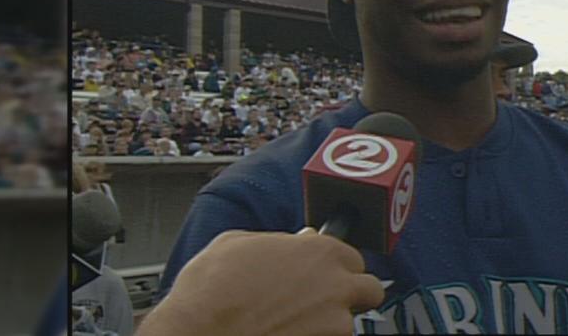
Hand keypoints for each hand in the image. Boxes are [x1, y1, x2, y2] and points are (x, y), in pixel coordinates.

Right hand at [137, 228, 384, 335]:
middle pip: (370, 289)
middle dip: (353, 293)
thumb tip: (294, 242)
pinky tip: (288, 332)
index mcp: (320, 251)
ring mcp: (333, 323)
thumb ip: (279, 241)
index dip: (337, 265)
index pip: (354, 257)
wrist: (198, 331)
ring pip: (348, 322)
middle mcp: (335, 286)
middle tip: (325, 298)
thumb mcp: (239, 242)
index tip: (324, 271)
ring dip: (330, 321)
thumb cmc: (212, 289)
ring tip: (296, 321)